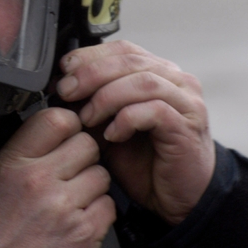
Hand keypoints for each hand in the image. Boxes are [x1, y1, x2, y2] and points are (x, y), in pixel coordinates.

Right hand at [0, 108, 114, 247]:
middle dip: (82, 159)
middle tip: (68, 177)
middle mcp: (39, 181)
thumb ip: (23, 150)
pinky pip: (109, 206)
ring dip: (91, 188)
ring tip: (70, 204)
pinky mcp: (85, 233)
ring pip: (101, 175)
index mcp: (14, 163)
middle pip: (87, 145)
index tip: (65, 139)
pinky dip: (98, 215)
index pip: (58, 119)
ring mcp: (65, 207)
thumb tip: (55, 125)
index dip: (68, 127)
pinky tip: (77, 224)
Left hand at [57, 40, 215, 225]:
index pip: (123, 49)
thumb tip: (61, 89)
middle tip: (66, 92)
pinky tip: (112, 134)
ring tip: (87, 118)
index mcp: (157, 74)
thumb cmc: (145, 163)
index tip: (64, 70)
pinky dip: (127, 119)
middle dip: (91, 73)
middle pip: (130, 61)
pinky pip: (156, 110)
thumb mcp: (108, 128)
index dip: (90, 56)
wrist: (177, 198)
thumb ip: (91, 105)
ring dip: (106, 96)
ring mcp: (185, 102)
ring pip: (143, 81)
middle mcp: (176, 81)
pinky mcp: (187, 127)